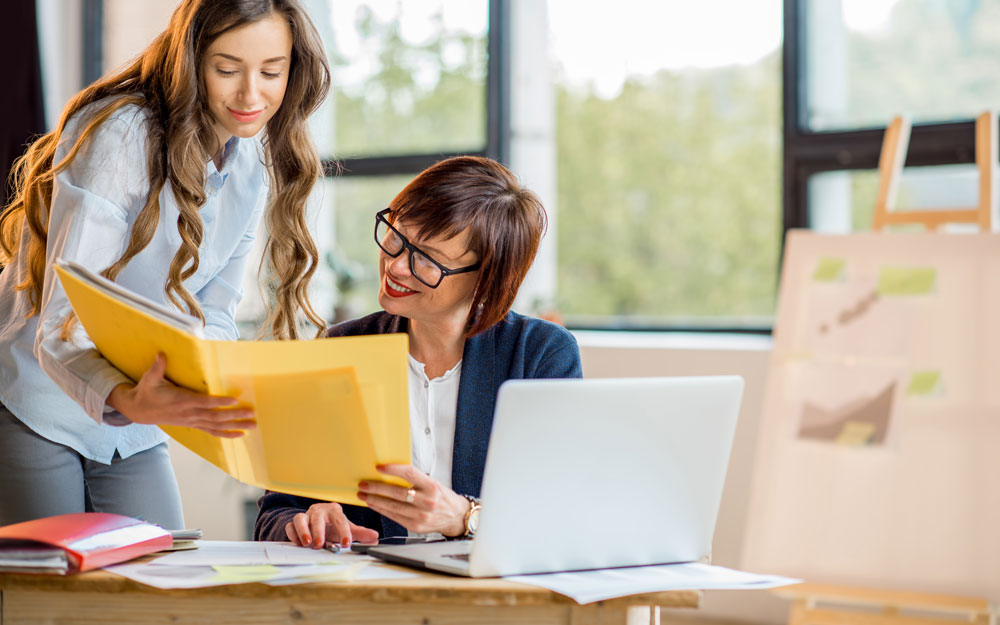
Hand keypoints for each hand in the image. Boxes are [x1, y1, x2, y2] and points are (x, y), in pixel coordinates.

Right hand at [106, 353, 255, 437]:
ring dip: (235, 425)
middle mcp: (189, 413)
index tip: (235, 400)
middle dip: (234, 415)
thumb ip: (158, 367)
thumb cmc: (147, 392)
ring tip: (252, 425)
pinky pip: (211, 432)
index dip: (220, 402)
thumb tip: (161, 354)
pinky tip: (239, 434)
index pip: (205, 402)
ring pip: (216, 426)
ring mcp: (192, 421)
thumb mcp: (150, 378)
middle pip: (215, 416)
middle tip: (251, 413)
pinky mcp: (193, 425)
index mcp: (182, 401)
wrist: (138, 410)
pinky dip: (226, 434)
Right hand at [285, 502, 379, 548]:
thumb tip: (375, 537)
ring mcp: (305, 516)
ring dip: (303, 531)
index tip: (346, 543)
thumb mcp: (347, 529)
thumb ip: (360, 533)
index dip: (343, 531)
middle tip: (320, 544)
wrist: (318, 523)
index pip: (340, 519)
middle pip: (317, 517)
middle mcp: (318, 511)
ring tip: (307, 544)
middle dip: (318, 531)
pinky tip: (299, 544)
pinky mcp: (294, 524)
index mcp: (334, 511)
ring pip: (300, 519)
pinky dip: (293, 535)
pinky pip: (290, 526)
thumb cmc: (333, 526)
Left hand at [358, 464, 469, 536]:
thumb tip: (390, 472)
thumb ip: (415, 479)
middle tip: (364, 484)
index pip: (410, 474)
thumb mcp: (432, 483)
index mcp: (431, 486)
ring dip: (375, 500)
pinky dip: (382, 510)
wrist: (455, 516)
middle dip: (377, 488)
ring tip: (364, 495)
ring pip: (393, 506)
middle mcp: (427, 501)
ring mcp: (421, 515)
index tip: (379, 467)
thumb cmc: (441, 497)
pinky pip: (394, 517)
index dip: (393, 469)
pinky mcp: (415, 526)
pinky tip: (374, 504)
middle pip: (397, 492)